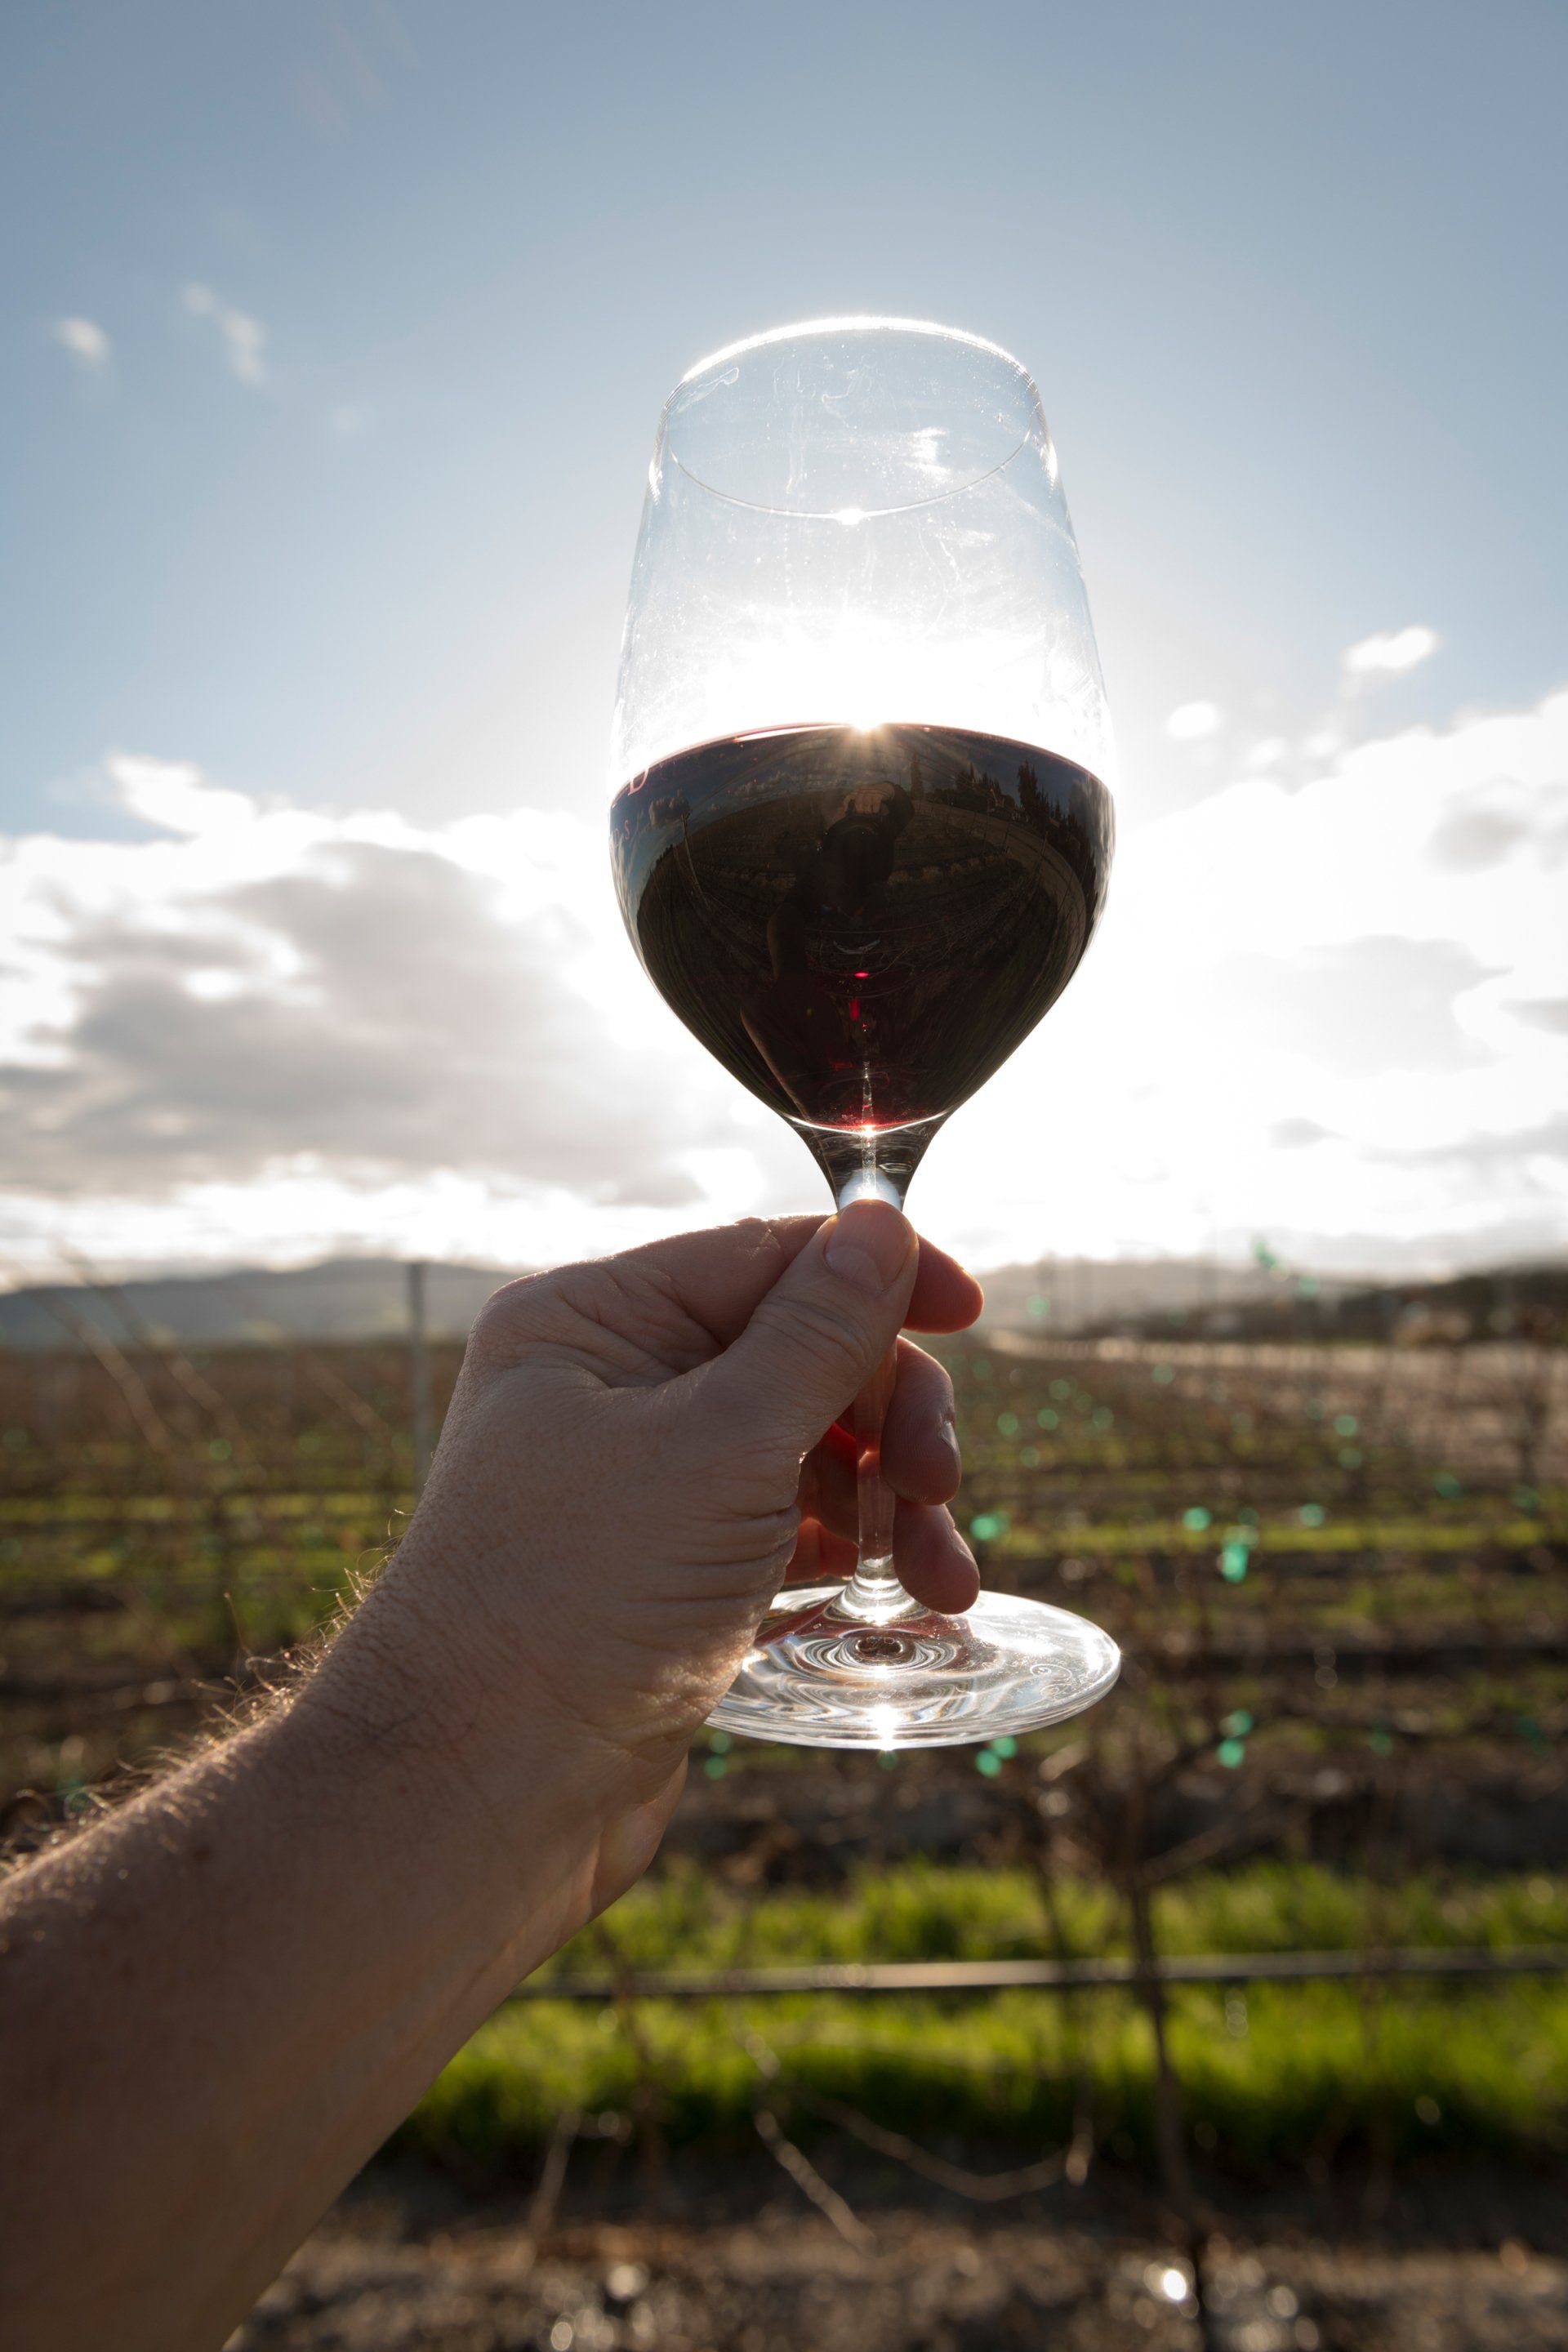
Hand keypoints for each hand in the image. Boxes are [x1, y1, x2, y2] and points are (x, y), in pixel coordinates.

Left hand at [321, 1202, 981, 1909]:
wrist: (480, 1800)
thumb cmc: (575, 1604)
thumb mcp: (720, 1448)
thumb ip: (816, 1333)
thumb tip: (883, 1221)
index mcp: (592, 1322)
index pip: (764, 1259)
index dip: (875, 1280)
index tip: (970, 1313)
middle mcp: (611, 1388)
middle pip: (800, 1354)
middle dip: (889, 1416)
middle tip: (939, 1484)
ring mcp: (644, 1485)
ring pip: (808, 1447)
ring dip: (890, 1500)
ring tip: (938, 1578)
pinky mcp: (673, 1571)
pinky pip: (789, 1527)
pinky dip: (853, 1553)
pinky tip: (904, 1598)